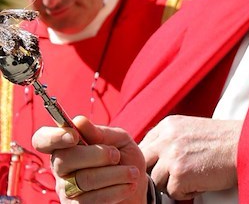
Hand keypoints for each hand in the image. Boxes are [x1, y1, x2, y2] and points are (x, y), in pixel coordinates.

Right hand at [32, 116, 148, 202]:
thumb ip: (100, 132)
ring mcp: (65, 191)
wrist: (136, 186)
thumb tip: (78, 121)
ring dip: (115, 174)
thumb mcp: (119, 139)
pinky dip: (116, 190)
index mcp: (66, 145)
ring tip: (132, 172)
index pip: (42, 140)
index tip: (74, 135)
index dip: (53, 136)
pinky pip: (91, 200)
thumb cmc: (124, 157)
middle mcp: (60, 169)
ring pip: (84, 180)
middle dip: (97, 155)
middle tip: (116, 155)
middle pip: (64, 159)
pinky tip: (128, 185)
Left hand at [140, 115, 241, 200]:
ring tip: (194, 175)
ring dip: (172, 184)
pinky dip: (186, 193)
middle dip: (155, 173)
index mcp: (168, 125)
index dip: (153, 160)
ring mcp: (172, 156)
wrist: (244, 144)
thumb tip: (152, 158)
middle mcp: (166, 138)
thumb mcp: (190, 128)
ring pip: (157, 181)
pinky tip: (201, 181)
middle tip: (173, 177)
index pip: (144, 146)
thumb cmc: (222, 139)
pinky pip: (172, 193)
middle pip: (144, 163)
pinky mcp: (180, 175)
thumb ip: (169, 138)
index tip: (164, 166)